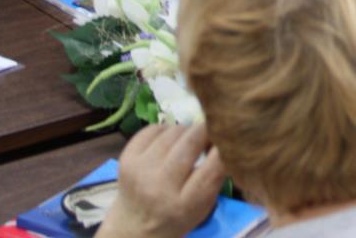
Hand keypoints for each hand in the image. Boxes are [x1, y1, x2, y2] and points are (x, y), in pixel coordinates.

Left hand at [96, 123, 225, 237]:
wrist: (134, 227)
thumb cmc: (177, 215)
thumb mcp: (204, 205)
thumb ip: (215, 175)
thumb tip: (225, 138)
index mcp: (185, 204)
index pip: (213, 165)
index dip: (224, 146)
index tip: (229, 139)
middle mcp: (160, 186)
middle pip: (191, 141)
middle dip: (206, 130)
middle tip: (211, 132)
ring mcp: (140, 169)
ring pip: (174, 130)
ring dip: (187, 131)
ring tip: (189, 141)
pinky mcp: (126, 158)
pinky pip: (153, 129)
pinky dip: (166, 130)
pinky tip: (169, 143)